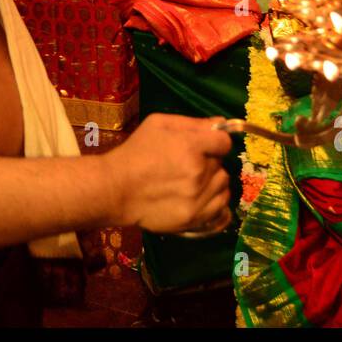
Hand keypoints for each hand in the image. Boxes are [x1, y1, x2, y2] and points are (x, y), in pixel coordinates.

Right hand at [106, 113, 231, 233]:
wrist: (116, 189)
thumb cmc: (136, 152)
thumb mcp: (158, 124)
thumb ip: (192, 123)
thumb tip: (221, 124)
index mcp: (190, 146)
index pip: (224, 142)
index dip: (216, 142)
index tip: (205, 146)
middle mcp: (198, 172)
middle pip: (222, 164)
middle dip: (210, 161)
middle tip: (189, 164)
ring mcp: (197, 198)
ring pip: (223, 185)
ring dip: (213, 181)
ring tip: (193, 181)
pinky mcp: (194, 218)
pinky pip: (222, 209)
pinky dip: (214, 201)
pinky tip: (201, 196)